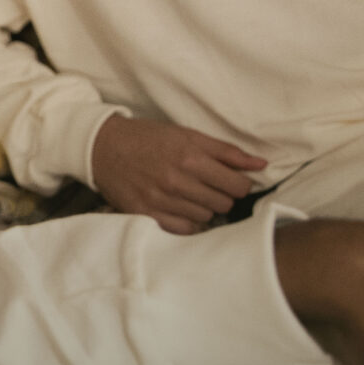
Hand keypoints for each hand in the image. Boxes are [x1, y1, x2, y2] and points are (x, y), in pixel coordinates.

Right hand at [89, 114, 268, 234]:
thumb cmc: (147, 138)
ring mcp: (160, 201)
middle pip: (224, 204)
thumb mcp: (187, 135)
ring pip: (206, 218)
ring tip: (190, 195)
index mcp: (190, 158)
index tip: (230, 180)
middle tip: (207, 186)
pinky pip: (184, 229)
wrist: (101, 147)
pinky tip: (180, 207)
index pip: (237, 186)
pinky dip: (187, 221)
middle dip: (221, 196)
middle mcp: (176, 181)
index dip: (239, 184)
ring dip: (204, 208)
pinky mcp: (146, 215)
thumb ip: (226, 152)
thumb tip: (262, 164)